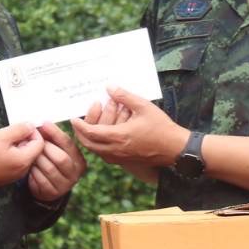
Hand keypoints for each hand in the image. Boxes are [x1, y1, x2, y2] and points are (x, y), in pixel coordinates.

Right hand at [0, 122, 44, 193]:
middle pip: (34, 150)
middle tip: (10, 133)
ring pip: (25, 156)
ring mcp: (17, 175)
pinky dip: (13, 154)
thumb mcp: (1, 136)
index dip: (33, 132)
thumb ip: (19, 130)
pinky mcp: (9, 177)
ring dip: (19, 146)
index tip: (20, 127)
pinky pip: (18, 162)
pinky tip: (1, 151)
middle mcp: (24, 170)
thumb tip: (31, 125)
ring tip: (4, 141)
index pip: (40, 143)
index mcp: (24, 160)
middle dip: (25, 138)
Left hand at [27, 122, 85, 202]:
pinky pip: (41, 180)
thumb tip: (43, 124)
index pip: (68, 144)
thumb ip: (51, 139)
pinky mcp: (53, 193)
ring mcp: (65, 185)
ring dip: (37, 160)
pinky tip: (29, 167)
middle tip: (33, 142)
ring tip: (29, 154)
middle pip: (61, 157)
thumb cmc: (50, 162)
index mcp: (79, 160)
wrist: (47, 187)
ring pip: (49, 169)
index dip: (55, 133)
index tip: (44, 124)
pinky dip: (33, 172)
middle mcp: (76, 173)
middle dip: (45, 148)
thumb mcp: (55, 150)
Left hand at [71, 87, 189, 166]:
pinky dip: (98, 146)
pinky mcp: (125, 161)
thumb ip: (124, 96)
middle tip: (77, 124)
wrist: (175, 149)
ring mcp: (120, 158)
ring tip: (88, 128)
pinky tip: (102, 136)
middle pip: (89, 145)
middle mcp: (116, 150)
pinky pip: (105, 155)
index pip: (90, 133)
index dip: (79, 125)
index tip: (73, 118)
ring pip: (96, 151)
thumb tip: (109, 87)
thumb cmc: (161, 127)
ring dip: (89, 140)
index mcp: (118, 137)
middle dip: (80, 134)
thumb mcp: (143, 106)